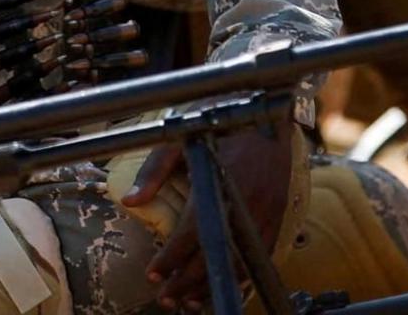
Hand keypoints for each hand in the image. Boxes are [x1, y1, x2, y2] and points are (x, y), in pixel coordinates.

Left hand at [123, 127, 295, 309]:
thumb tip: (130, 200)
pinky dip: (241, 275)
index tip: (153, 274)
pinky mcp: (278, 215)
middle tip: (165, 298)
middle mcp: (243, 202)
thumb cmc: (221, 120)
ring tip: (189, 302)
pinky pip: (259, 255)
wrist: (269, 111)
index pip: (191, 233)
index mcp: (218, 182)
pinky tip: (226, 285)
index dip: (170, 258)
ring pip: (237, 261)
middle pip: (213, 254)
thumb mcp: (181, 138)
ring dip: (212, 284)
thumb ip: (154, 170)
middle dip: (186, 281)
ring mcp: (265, 212)